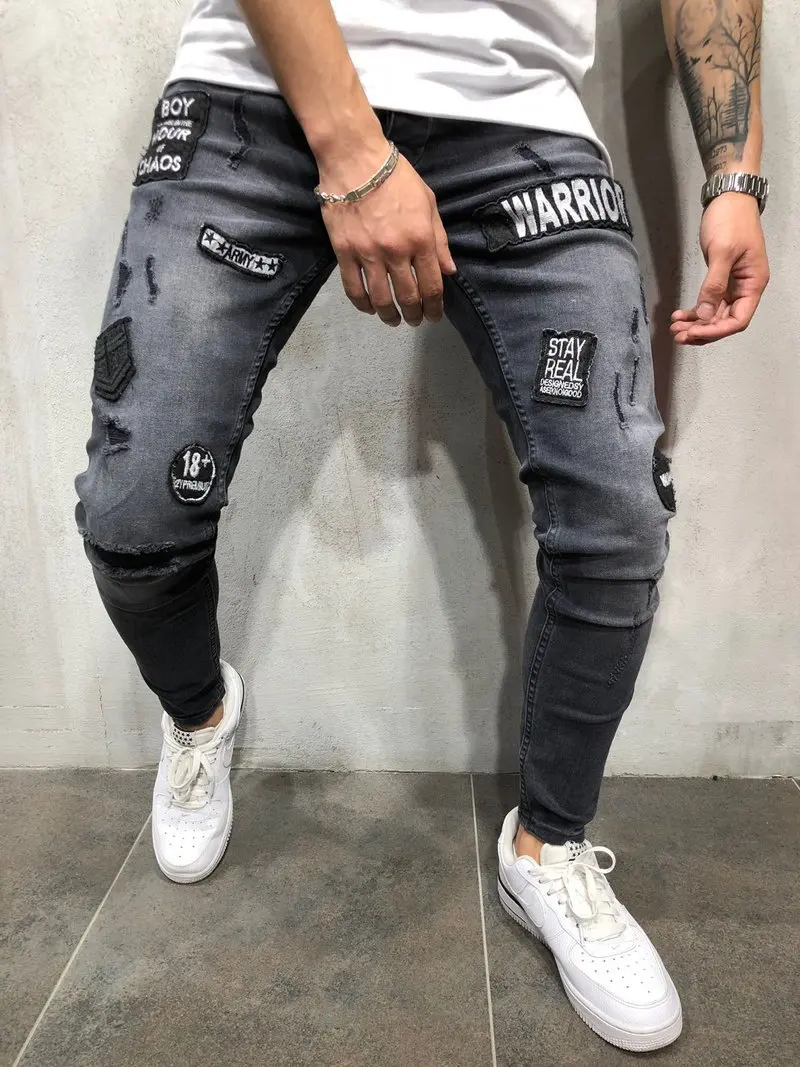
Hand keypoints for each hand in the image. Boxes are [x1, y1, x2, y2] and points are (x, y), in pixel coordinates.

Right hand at [317, 144, 456, 326]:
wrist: (355, 160)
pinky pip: (354, 288)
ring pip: (381, 298)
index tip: (435, 315)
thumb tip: (449, 270)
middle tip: (416, 320)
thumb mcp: (428, 203)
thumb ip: (440, 239)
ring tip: (393, 320)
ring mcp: (369, 254)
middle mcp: (397, 251)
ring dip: (390, 315)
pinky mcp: (344, 253)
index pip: (432, 285)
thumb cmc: (396, 177)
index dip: (435, 306)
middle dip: (415, 314)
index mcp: (421, 239)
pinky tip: (370, 309)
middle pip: (409, 297)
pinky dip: (363, 304)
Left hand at [670, 192, 768, 344]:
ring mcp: (732, 285)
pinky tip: (679, 314)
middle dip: (701, 330)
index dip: (716, 330)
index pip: (738, 320)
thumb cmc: (731, 220)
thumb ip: (713, 285)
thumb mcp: (721, 252)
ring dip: (695, 323)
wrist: (728, 198)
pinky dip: (695, 311)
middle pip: (725, 321)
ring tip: (675, 327)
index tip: (694, 332)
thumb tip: (706, 315)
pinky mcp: (720, 279)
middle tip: (678, 334)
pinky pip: (708, 303)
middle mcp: (745, 288)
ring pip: (714, 314)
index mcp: (753, 283)